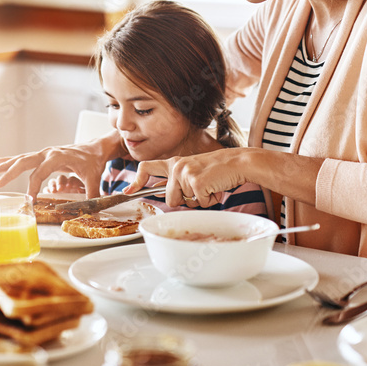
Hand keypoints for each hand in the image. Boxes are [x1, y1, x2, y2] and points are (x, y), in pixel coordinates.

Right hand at [0, 138, 113, 198]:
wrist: (95, 148)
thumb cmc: (93, 162)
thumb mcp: (93, 178)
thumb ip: (91, 194)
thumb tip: (92, 211)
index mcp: (59, 157)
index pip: (41, 172)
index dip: (33, 185)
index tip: (29, 199)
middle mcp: (49, 153)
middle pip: (25, 162)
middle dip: (10, 172)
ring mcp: (45, 152)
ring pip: (22, 158)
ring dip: (7, 164)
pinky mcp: (44, 155)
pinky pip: (25, 158)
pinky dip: (12, 159)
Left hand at [125, 149, 251, 207]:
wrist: (238, 162)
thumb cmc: (217, 169)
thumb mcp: (192, 170)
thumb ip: (177, 180)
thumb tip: (161, 195)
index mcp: (173, 163)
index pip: (146, 167)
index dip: (136, 180)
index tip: (128, 190)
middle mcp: (176, 167)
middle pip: (170, 199)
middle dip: (185, 200)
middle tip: (200, 188)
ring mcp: (185, 174)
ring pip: (185, 203)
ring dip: (199, 200)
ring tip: (209, 185)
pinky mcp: (196, 182)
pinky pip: (200, 203)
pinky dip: (210, 200)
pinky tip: (215, 187)